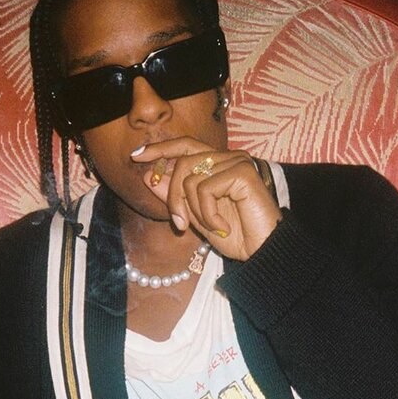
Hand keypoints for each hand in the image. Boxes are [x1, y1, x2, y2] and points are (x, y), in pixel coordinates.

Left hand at [131, 139, 280, 259]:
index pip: (184, 146)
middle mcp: (228, 158)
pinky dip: (208, 213)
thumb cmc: (235, 236)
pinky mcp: (243, 172)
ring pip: (192, 177)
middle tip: (178, 224)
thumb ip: (176, 196)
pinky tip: (221, 226)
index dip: (160, 149)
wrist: (261, 252)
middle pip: (183, 160)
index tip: (136, 157)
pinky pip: (207, 187)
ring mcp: (237, 162)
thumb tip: (149, 176)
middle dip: (172, 194)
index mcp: (218, 164)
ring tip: (210, 227)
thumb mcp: (196, 216)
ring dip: (194, 209)